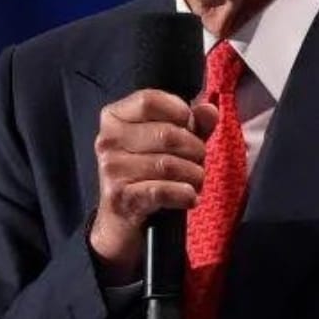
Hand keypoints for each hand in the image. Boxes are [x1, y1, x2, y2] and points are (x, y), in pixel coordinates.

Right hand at [88, 89, 218, 283]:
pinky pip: (164, 190)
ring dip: (193, 175)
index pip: (149, 100)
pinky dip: (185, 194)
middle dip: (194, 149)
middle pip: (167, 133)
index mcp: (114, 118)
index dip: (179, 111)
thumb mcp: (170, 143)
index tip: (190, 126)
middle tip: (198, 161)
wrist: (121, 219)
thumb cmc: (147, 172)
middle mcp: (107, 140)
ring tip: (194, 181)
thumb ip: (193, 124)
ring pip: (169, 165)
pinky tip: (189, 197)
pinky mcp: (120, 197)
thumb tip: (210, 110)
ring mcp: (112, 169)